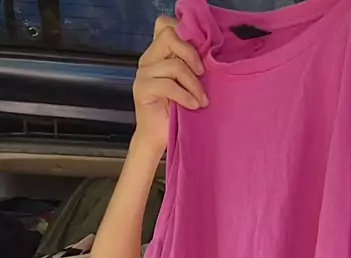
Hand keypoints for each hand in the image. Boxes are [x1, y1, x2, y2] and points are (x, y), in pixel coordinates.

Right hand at [133, 18, 207, 150]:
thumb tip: (207, 50)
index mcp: (158, 53)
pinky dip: (185, 96)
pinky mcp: (142, 89)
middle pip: (169, 37)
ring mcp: (143, 74)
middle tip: (202, 74)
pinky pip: (169, 85)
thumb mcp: (186, 83)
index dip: (184, 33)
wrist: (157, 138)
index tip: (200, 55)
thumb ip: (189, 64)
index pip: (166, 25)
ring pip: (174, 65)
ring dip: (193, 84)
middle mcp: (148, 60)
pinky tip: (193, 105)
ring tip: (201, 100)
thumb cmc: (175, 111)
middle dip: (191, 54)